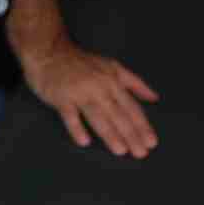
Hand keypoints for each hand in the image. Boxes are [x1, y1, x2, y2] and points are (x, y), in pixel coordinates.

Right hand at [20, 36, 159, 156]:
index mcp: (113, 81)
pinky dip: (77, 128)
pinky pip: (70, 115)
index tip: (151, 142)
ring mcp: (79, 92)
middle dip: (131, 134)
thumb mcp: (113, 66)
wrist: (49, 51)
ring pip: (97, 116)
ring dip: (110, 134)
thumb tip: (154, 98)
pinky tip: (84, 141)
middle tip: (140, 153)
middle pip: (118, 114)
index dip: (142, 125)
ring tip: (120, 150)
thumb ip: (134, 83)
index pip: (131, 107)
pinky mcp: (61, 97)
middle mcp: (99, 87)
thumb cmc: (82, 62)